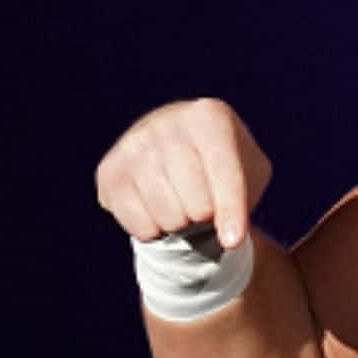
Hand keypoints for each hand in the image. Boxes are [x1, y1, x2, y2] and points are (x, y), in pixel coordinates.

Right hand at [96, 97, 272, 248]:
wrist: (174, 147)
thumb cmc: (220, 164)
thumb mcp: (248, 171)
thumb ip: (245, 197)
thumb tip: (229, 238)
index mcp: (209, 115)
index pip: (225, 174)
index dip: (232, 211)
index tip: (234, 241)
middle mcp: (167, 123)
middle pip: (198, 204)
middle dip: (207, 216)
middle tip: (204, 202)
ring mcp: (133, 144)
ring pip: (169, 217)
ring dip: (181, 224)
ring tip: (181, 202)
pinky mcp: (109, 171)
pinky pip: (140, 226)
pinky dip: (155, 231)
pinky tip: (157, 208)